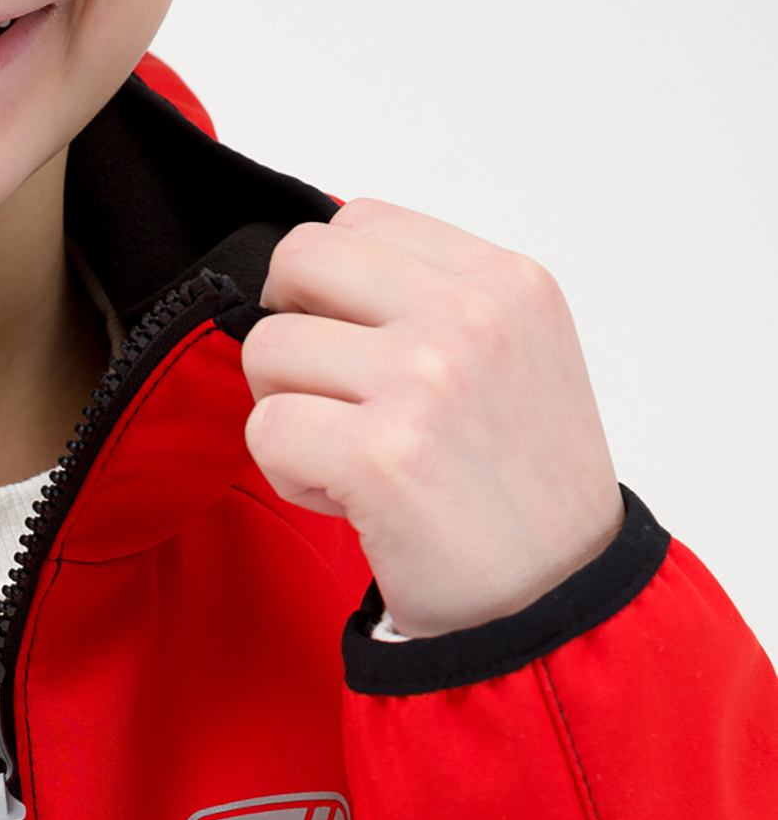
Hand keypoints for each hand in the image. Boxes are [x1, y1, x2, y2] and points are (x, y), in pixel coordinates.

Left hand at [241, 199, 623, 636]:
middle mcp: (469, 315)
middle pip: (297, 262)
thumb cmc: (523, 491)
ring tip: (351, 459)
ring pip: (267, 350)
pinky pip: (264, 429)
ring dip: (289, 415)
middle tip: (330, 400)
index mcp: (506, 280)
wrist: (555, 600)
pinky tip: (348, 499)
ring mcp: (426, 379)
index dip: (327, 289)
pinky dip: (289, 474)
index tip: (355, 352)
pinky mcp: (382, 453)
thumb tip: (312, 276)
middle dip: (291, 335)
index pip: (357, 219)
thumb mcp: (514, 356)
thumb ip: (431, 301)